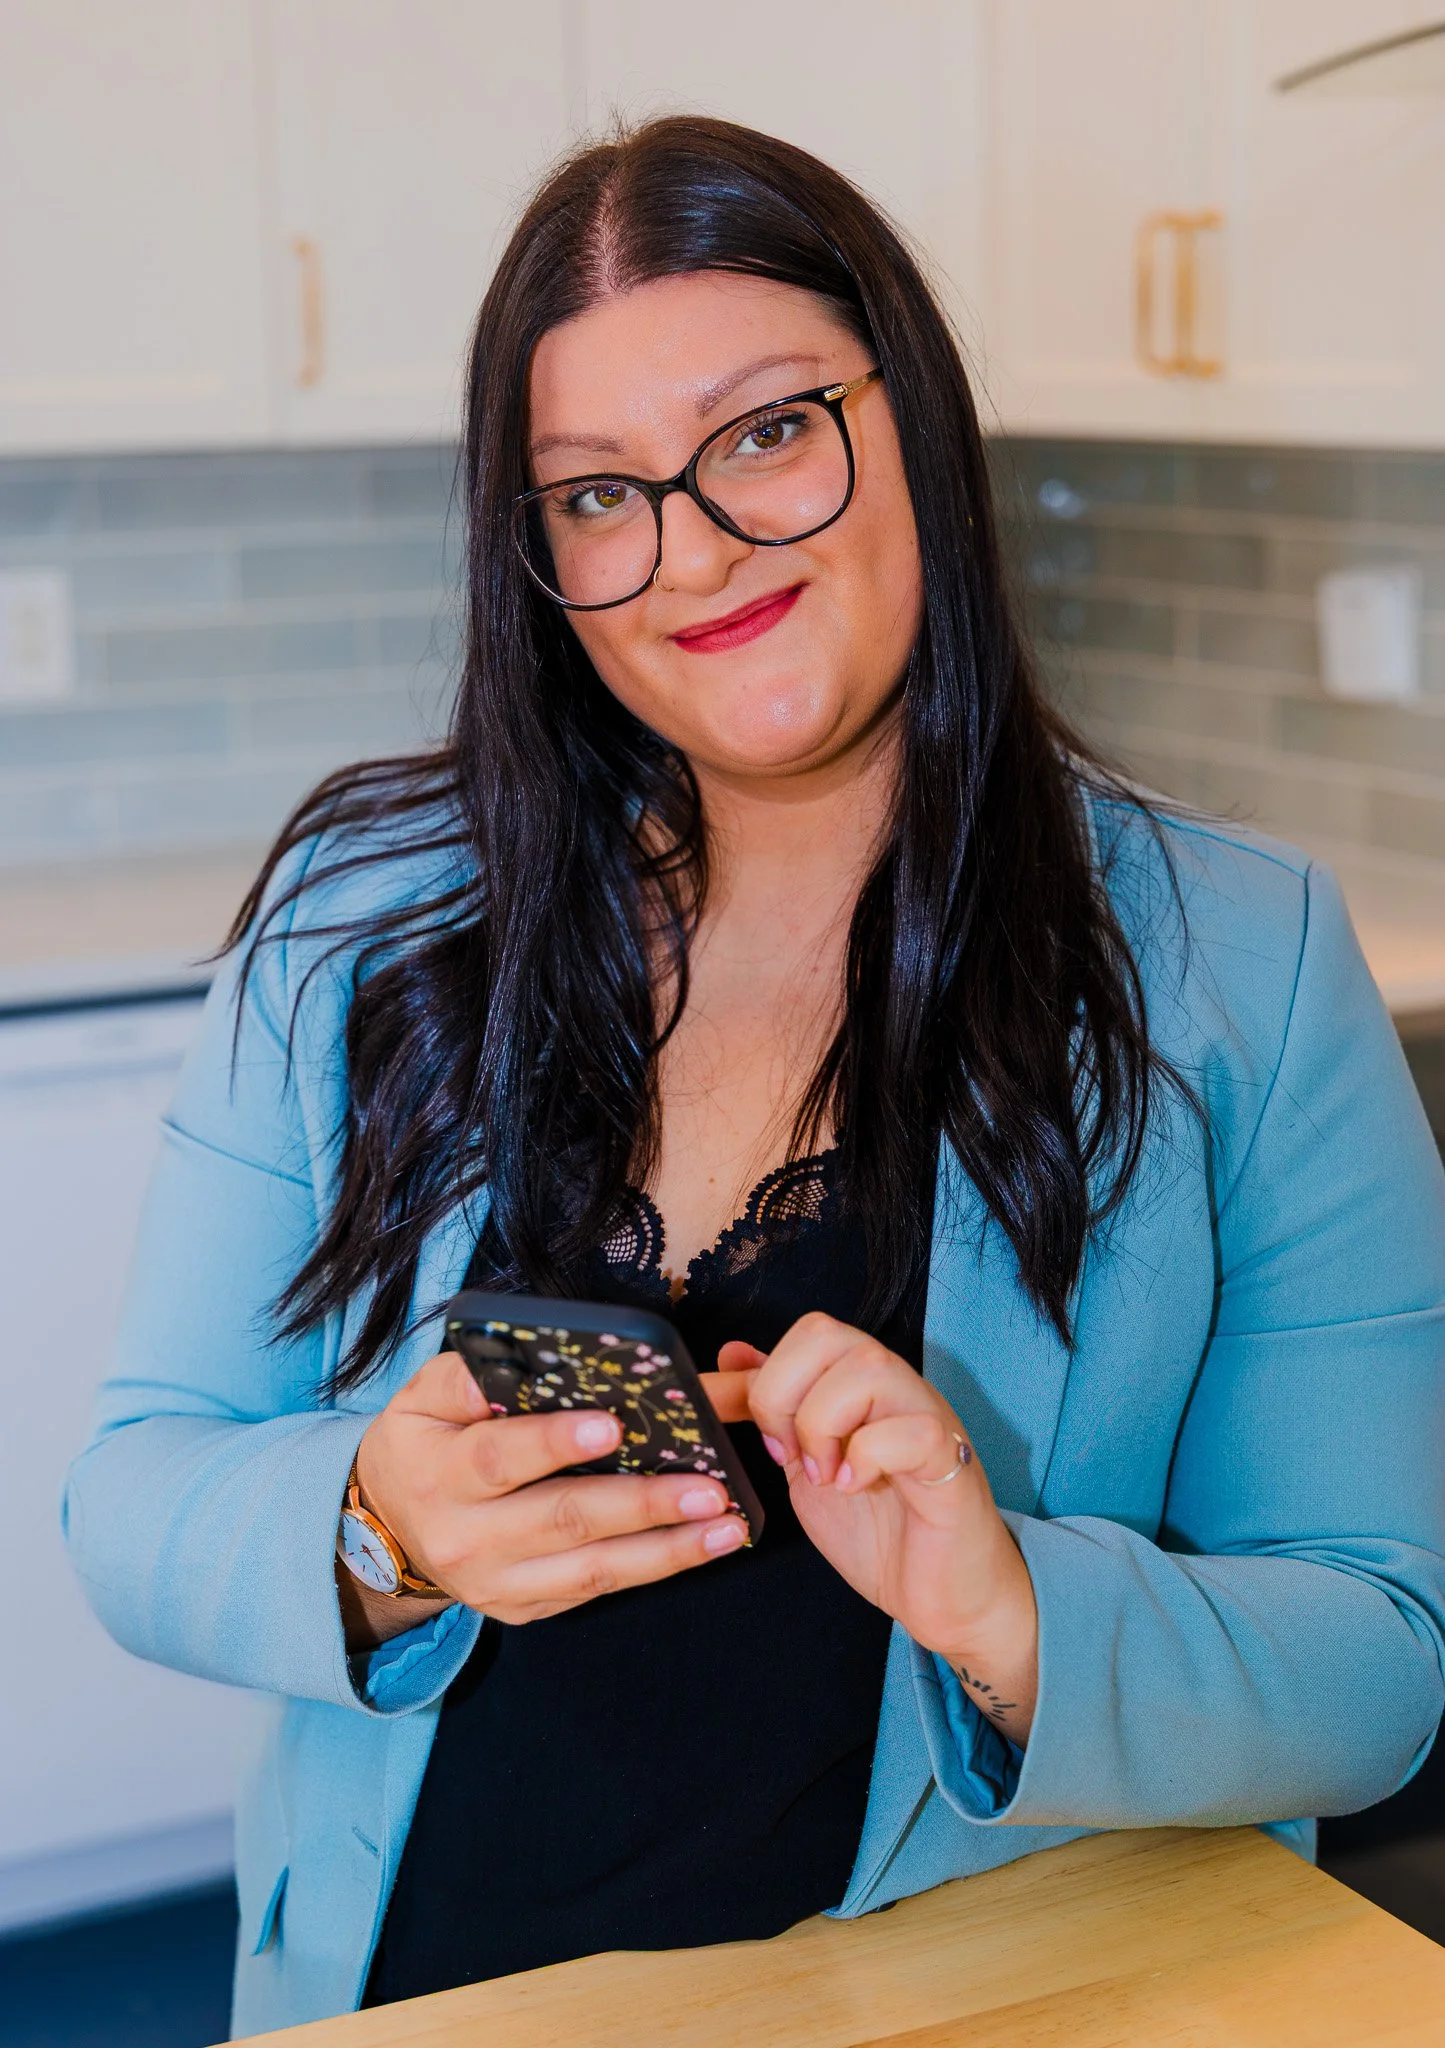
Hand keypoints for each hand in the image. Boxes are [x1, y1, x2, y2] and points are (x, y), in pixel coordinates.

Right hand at [345, 1350, 748, 1646]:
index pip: (499, 1458)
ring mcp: (497, 1584)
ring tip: (729, 1523)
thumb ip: (471, 1375)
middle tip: (708, 1487)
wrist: (383, 1528)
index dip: (553, 1443)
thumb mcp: (423, 1397)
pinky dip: (655, 1567)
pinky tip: (705, 1544)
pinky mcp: (525, 1609)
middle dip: (640, 1504)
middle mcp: (466, 1539)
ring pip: (591, 1570)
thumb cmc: (424, 1442)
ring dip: (668, 1548)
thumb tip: (538, 1355)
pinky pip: (596, 1590)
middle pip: (561, 1520)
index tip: (611, 1426)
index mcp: (440, 1473)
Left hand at [715, 1314, 1038, 1743]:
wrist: (946, 1598)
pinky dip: (868, 1457)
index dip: (768, 1382)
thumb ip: (777, 1412)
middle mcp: (896, 1388)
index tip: (773, 1446)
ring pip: (869, 1366)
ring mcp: (928, 1418)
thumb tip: (733, 1354)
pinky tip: (858, 1488)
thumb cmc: (883, 1533)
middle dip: (784, 1395)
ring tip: (827, 1477)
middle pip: (826, 1333)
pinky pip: (913, 1429)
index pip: (807, 1331)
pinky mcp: (953, 1462)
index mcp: (861, 1385)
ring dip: (825, 1424)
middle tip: (793, 1457)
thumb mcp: (807, 1466)